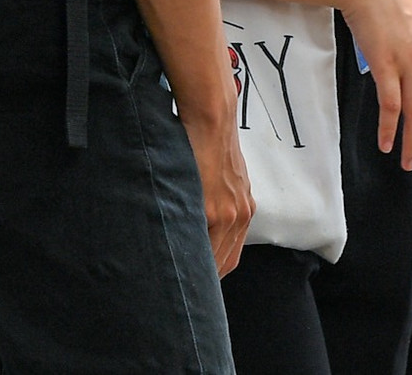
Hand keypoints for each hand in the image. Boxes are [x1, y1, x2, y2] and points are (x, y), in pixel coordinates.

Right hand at [180, 106, 253, 275]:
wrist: (211, 121)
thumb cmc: (210, 148)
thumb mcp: (224, 180)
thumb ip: (216, 205)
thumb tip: (196, 228)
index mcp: (243, 210)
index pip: (228, 258)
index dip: (210, 275)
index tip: (191, 286)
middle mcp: (240, 215)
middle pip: (221, 264)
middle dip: (200, 280)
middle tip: (177, 290)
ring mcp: (228, 213)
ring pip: (211, 258)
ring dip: (191, 271)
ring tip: (168, 281)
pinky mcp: (212, 207)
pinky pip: (200, 243)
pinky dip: (185, 255)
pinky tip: (168, 260)